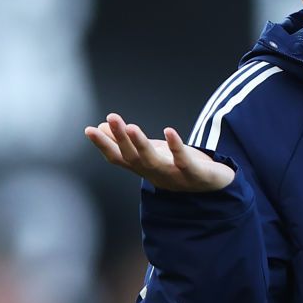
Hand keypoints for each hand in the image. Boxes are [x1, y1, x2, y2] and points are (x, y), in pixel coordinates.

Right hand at [84, 113, 234, 191]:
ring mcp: (174, 176)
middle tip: (111, 118)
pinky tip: (169, 131)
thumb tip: (100, 127)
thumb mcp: (151, 153)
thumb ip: (128, 143)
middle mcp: (155, 174)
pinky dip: (175, 146)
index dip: (103, 146)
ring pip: (153, 161)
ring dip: (140, 144)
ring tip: (130, 126)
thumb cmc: (178, 166)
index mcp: (143, 169)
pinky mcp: (194, 174)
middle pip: (133, 157)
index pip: (119, 158)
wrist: (214, 185)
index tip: (88, 129)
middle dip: (120, 138)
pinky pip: (183, 161)